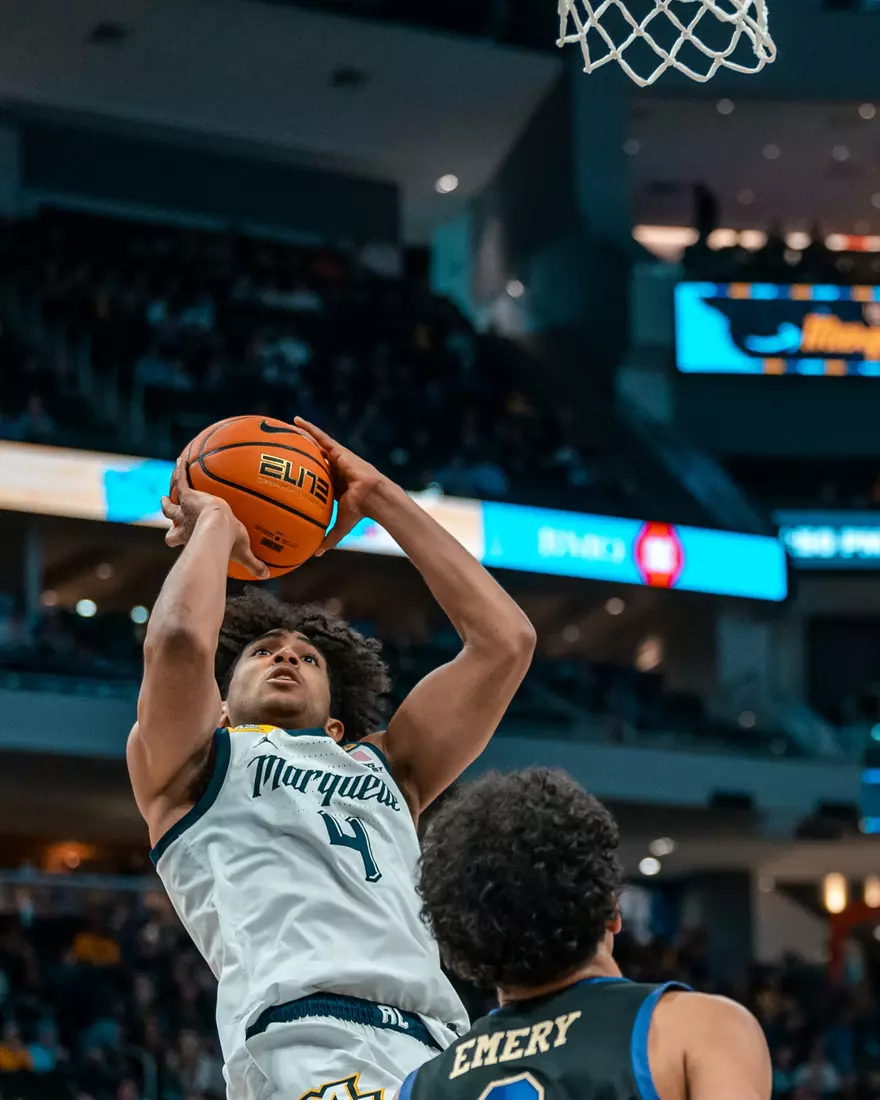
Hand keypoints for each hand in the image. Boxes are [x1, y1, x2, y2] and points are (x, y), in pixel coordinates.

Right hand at [161, 464, 269, 579]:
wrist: (218, 524)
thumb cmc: (228, 541)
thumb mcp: (242, 552)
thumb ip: (253, 563)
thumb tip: (267, 576)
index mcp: (190, 536)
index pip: (177, 539)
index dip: (175, 538)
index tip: (173, 538)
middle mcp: (183, 524)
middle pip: (171, 523)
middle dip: (170, 520)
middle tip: (168, 512)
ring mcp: (184, 509)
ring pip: (171, 506)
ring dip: (168, 500)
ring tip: (166, 494)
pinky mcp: (189, 495)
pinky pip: (181, 480)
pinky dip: (180, 471)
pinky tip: (181, 461)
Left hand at [294, 417, 390, 553]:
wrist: (373, 497)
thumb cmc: (359, 512)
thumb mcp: (340, 526)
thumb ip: (328, 538)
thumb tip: (316, 555)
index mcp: (335, 485)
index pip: (318, 477)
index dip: (306, 474)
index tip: (294, 473)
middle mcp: (334, 469)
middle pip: (314, 458)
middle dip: (301, 452)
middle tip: (283, 447)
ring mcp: (337, 459)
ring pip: (316, 444)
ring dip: (303, 435)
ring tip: (285, 427)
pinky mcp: (338, 450)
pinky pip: (320, 437)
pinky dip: (309, 429)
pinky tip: (296, 421)